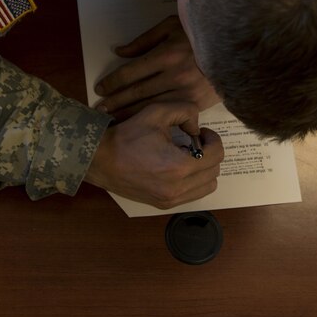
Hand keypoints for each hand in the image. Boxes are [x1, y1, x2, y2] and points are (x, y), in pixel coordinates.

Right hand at [84, 102, 223, 208]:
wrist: (100, 159)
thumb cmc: (126, 136)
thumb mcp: (156, 112)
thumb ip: (185, 111)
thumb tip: (196, 128)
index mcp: (180, 166)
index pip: (217, 155)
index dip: (213, 139)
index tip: (201, 131)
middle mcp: (178, 188)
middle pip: (214, 171)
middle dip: (209, 153)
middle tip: (193, 141)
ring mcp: (171, 199)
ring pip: (207, 186)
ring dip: (203, 169)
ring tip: (186, 156)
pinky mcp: (163, 204)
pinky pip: (192, 195)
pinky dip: (193, 181)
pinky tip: (177, 168)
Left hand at [94, 16, 220, 120]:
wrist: (235, 51)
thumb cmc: (200, 36)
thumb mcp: (172, 27)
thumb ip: (144, 40)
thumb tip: (119, 52)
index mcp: (166, 54)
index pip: (130, 72)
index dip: (112, 82)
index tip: (100, 88)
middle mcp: (174, 75)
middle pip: (136, 93)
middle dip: (114, 102)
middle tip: (98, 110)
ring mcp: (185, 92)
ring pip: (149, 107)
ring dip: (127, 114)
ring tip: (110, 119)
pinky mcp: (195, 105)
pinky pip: (167, 115)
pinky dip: (150, 120)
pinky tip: (137, 124)